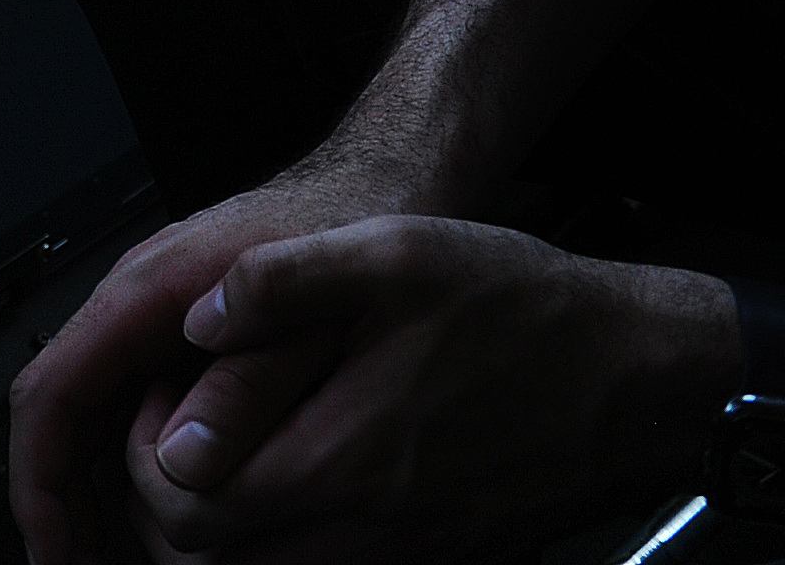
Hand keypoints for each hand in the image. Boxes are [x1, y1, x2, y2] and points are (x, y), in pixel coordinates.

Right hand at [13, 150, 443, 563]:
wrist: (384, 184)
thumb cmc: (346, 225)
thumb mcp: (308, 308)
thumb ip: (247, 382)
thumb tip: (187, 460)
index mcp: (143, 297)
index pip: (51, 398)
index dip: (42, 487)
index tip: (53, 554)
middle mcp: (136, 315)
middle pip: (64, 426)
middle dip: (64, 513)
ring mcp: (159, 333)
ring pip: (97, 432)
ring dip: (100, 506)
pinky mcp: (190, 352)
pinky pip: (138, 424)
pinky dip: (139, 485)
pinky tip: (170, 530)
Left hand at [116, 221, 733, 563]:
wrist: (640, 379)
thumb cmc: (528, 315)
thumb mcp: (395, 252)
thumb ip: (281, 281)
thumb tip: (197, 316)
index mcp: (347, 459)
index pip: (188, 512)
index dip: (145, 463)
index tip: (158, 407)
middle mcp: (370, 531)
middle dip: (167, 509)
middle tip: (177, 437)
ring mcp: (405, 558)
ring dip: (221, 537)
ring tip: (224, 458)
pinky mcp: (436, 561)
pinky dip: (283, 550)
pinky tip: (290, 483)